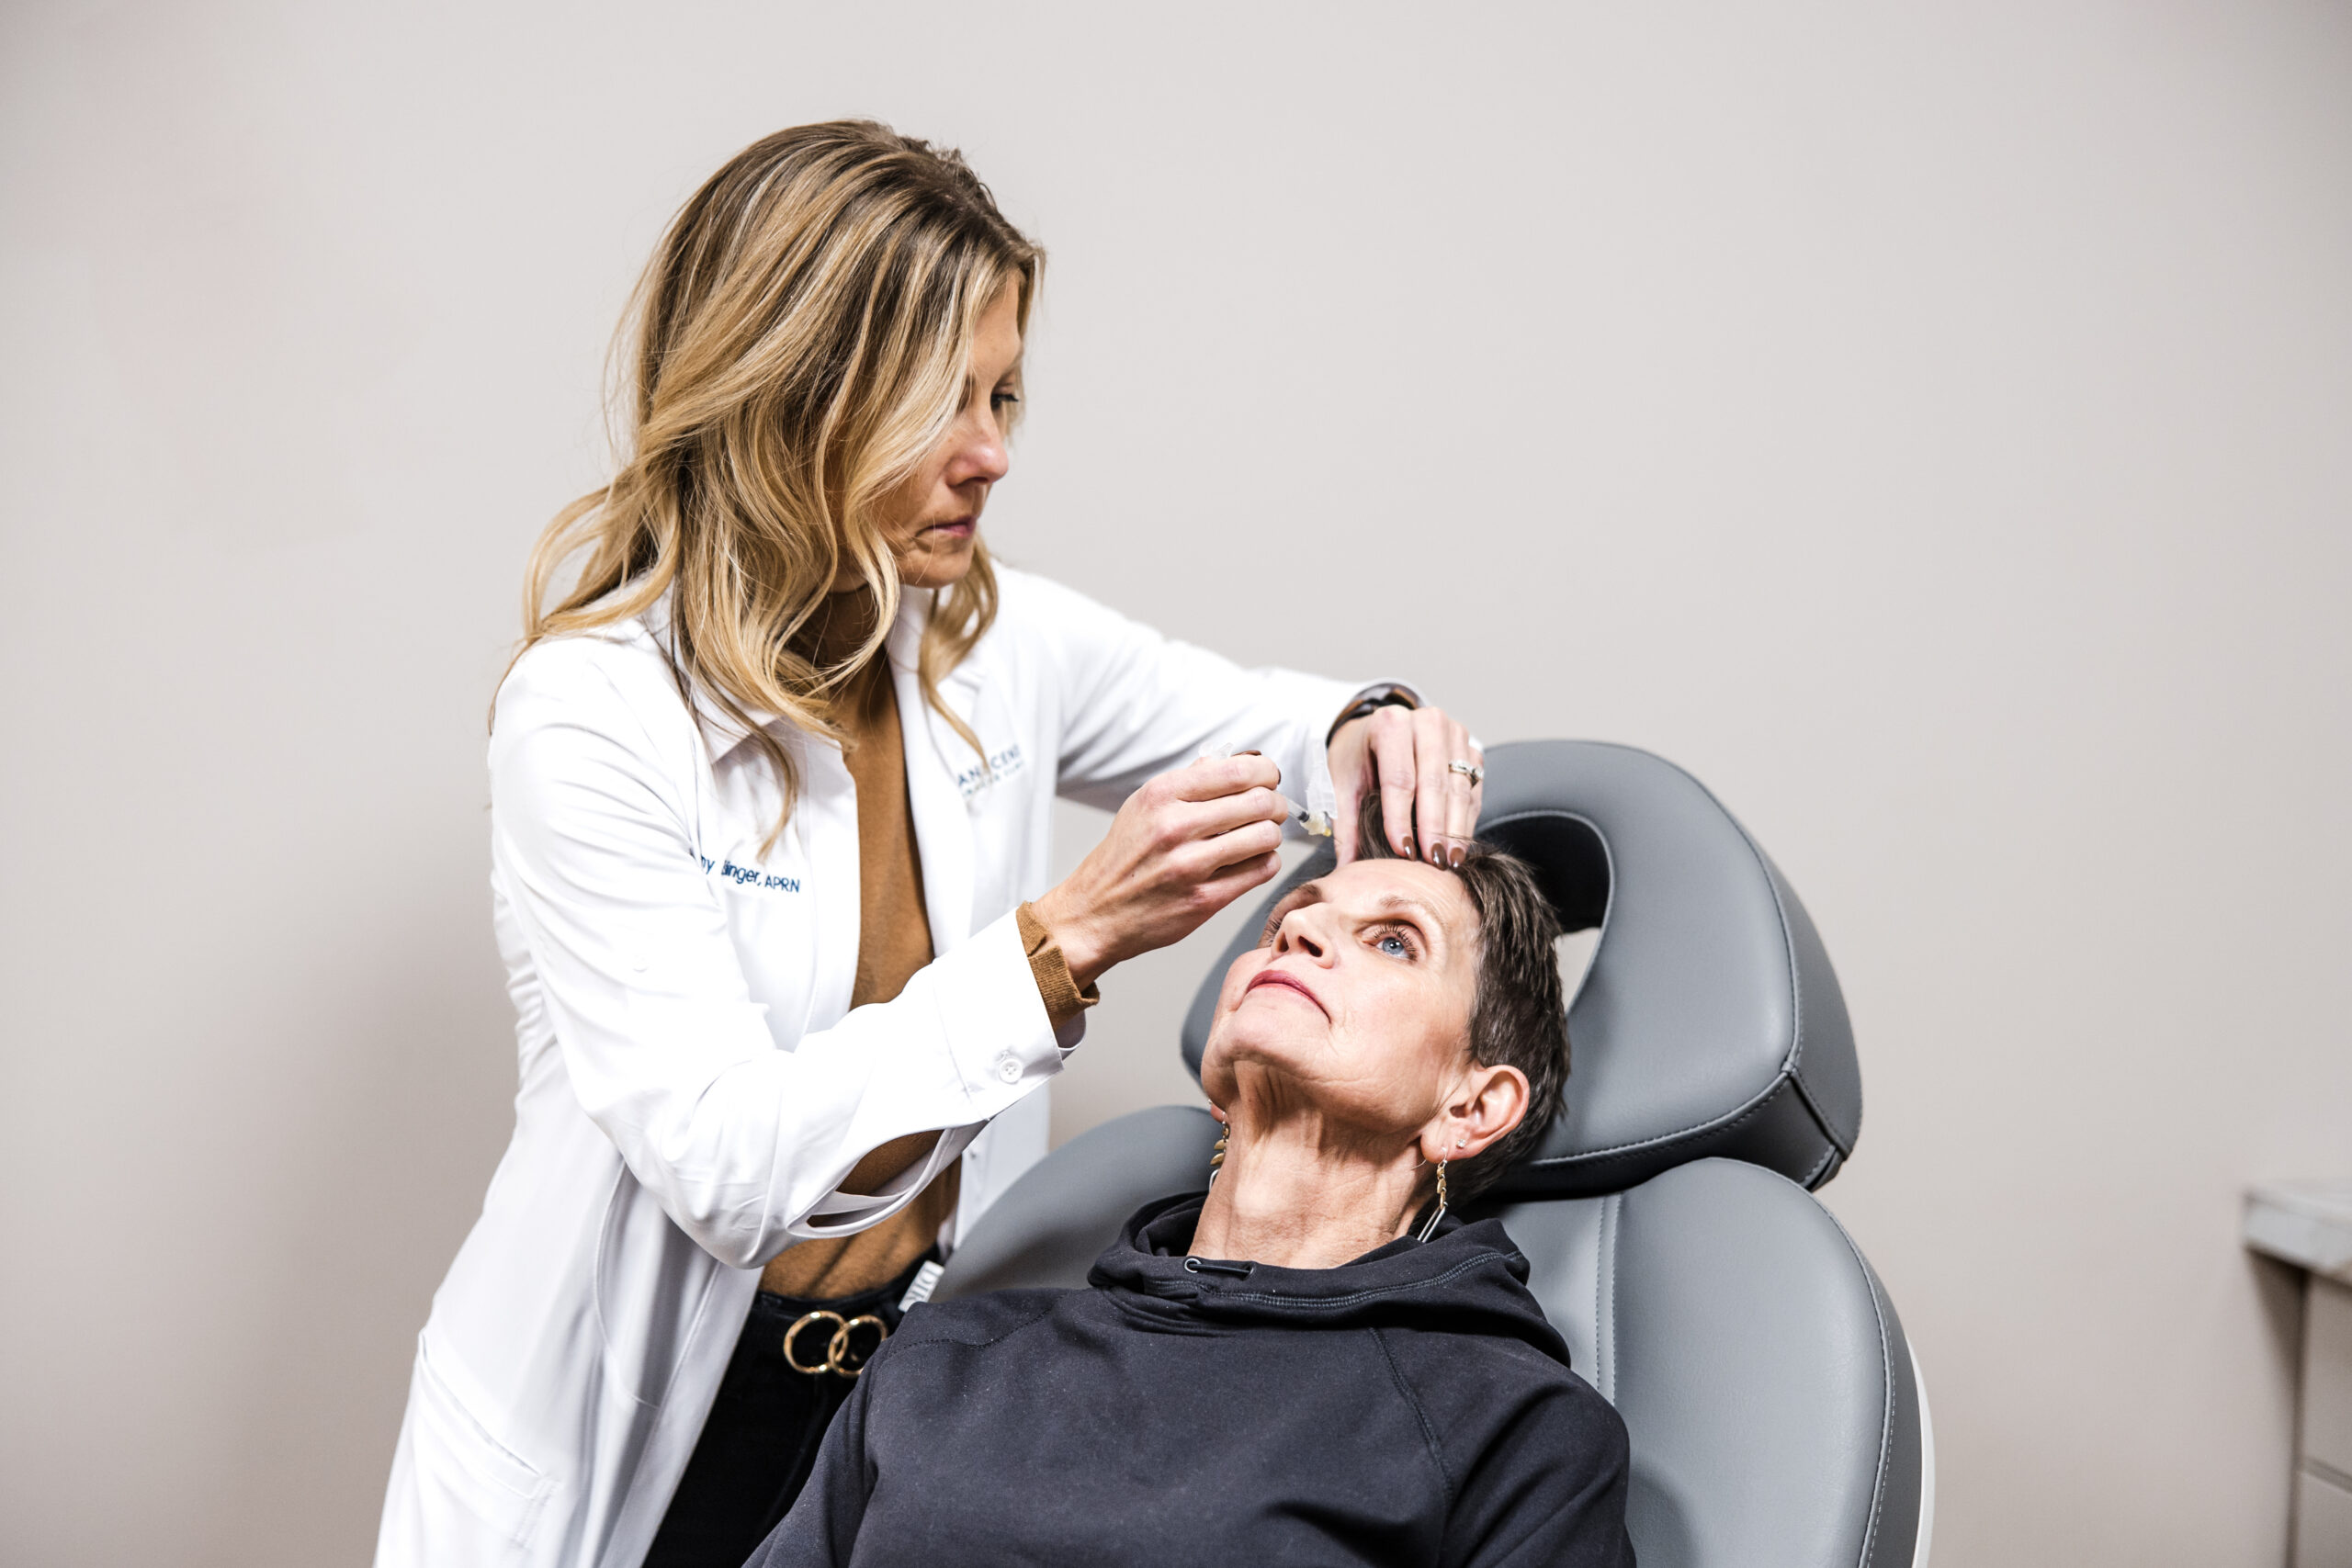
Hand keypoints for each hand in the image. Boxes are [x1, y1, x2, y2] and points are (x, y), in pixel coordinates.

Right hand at [1031, 754, 1290, 989]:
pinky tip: (1252, 861)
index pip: (1237, 771)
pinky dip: (1266, 862)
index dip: (1266, 772)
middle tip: (1273, 809)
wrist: (1094, 914)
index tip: (1269, 778)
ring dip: (1272, 834)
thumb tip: (1231, 759)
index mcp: (1161, 795)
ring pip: (1265, 836)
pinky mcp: (1204, 900)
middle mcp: (1174, 826)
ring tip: (1261, 837)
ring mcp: (1190, 865)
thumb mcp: (1142, 807)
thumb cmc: (1121, 860)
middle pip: (1258, 802)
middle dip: (1275, 804)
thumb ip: (1187, 782)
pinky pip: (1260, 870)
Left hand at [1329, 704, 1483, 866]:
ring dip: (1455, 828)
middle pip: (1434, 783)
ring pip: (1459, 788)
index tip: (1403, 852)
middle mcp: (1427, 722)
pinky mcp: (1471, 750)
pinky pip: (1472, 790)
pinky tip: (1458, 845)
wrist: (1379, 730)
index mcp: (1391, 723)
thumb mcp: (1343, 784)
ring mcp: (1454, 734)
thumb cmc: (1359, 757)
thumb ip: (1346, 824)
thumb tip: (1348, 868)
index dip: (1401, 818)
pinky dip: (1466, 820)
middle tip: (1433, 863)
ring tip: (1449, 861)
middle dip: (1434, 828)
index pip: (1399, 779)